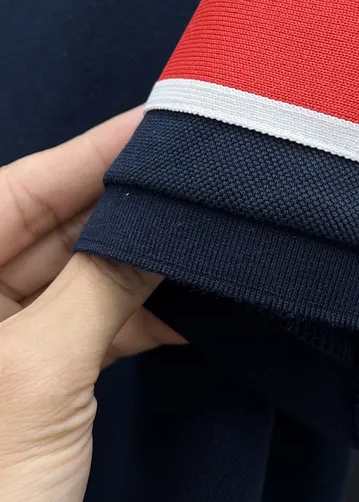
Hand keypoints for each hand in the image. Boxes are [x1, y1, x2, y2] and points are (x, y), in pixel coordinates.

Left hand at [0, 107, 184, 501]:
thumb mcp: (38, 375)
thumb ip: (102, 285)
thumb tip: (160, 226)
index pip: (19, 191)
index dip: (92, 155)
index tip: (153, 124)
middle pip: (54, 229)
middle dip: (127, 212)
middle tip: (190, 181)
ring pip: (79, 278)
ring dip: (139, 269)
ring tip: (197, 242)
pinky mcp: (31, 376)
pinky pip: (87, 324)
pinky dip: (134, 320)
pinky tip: (179, 313)